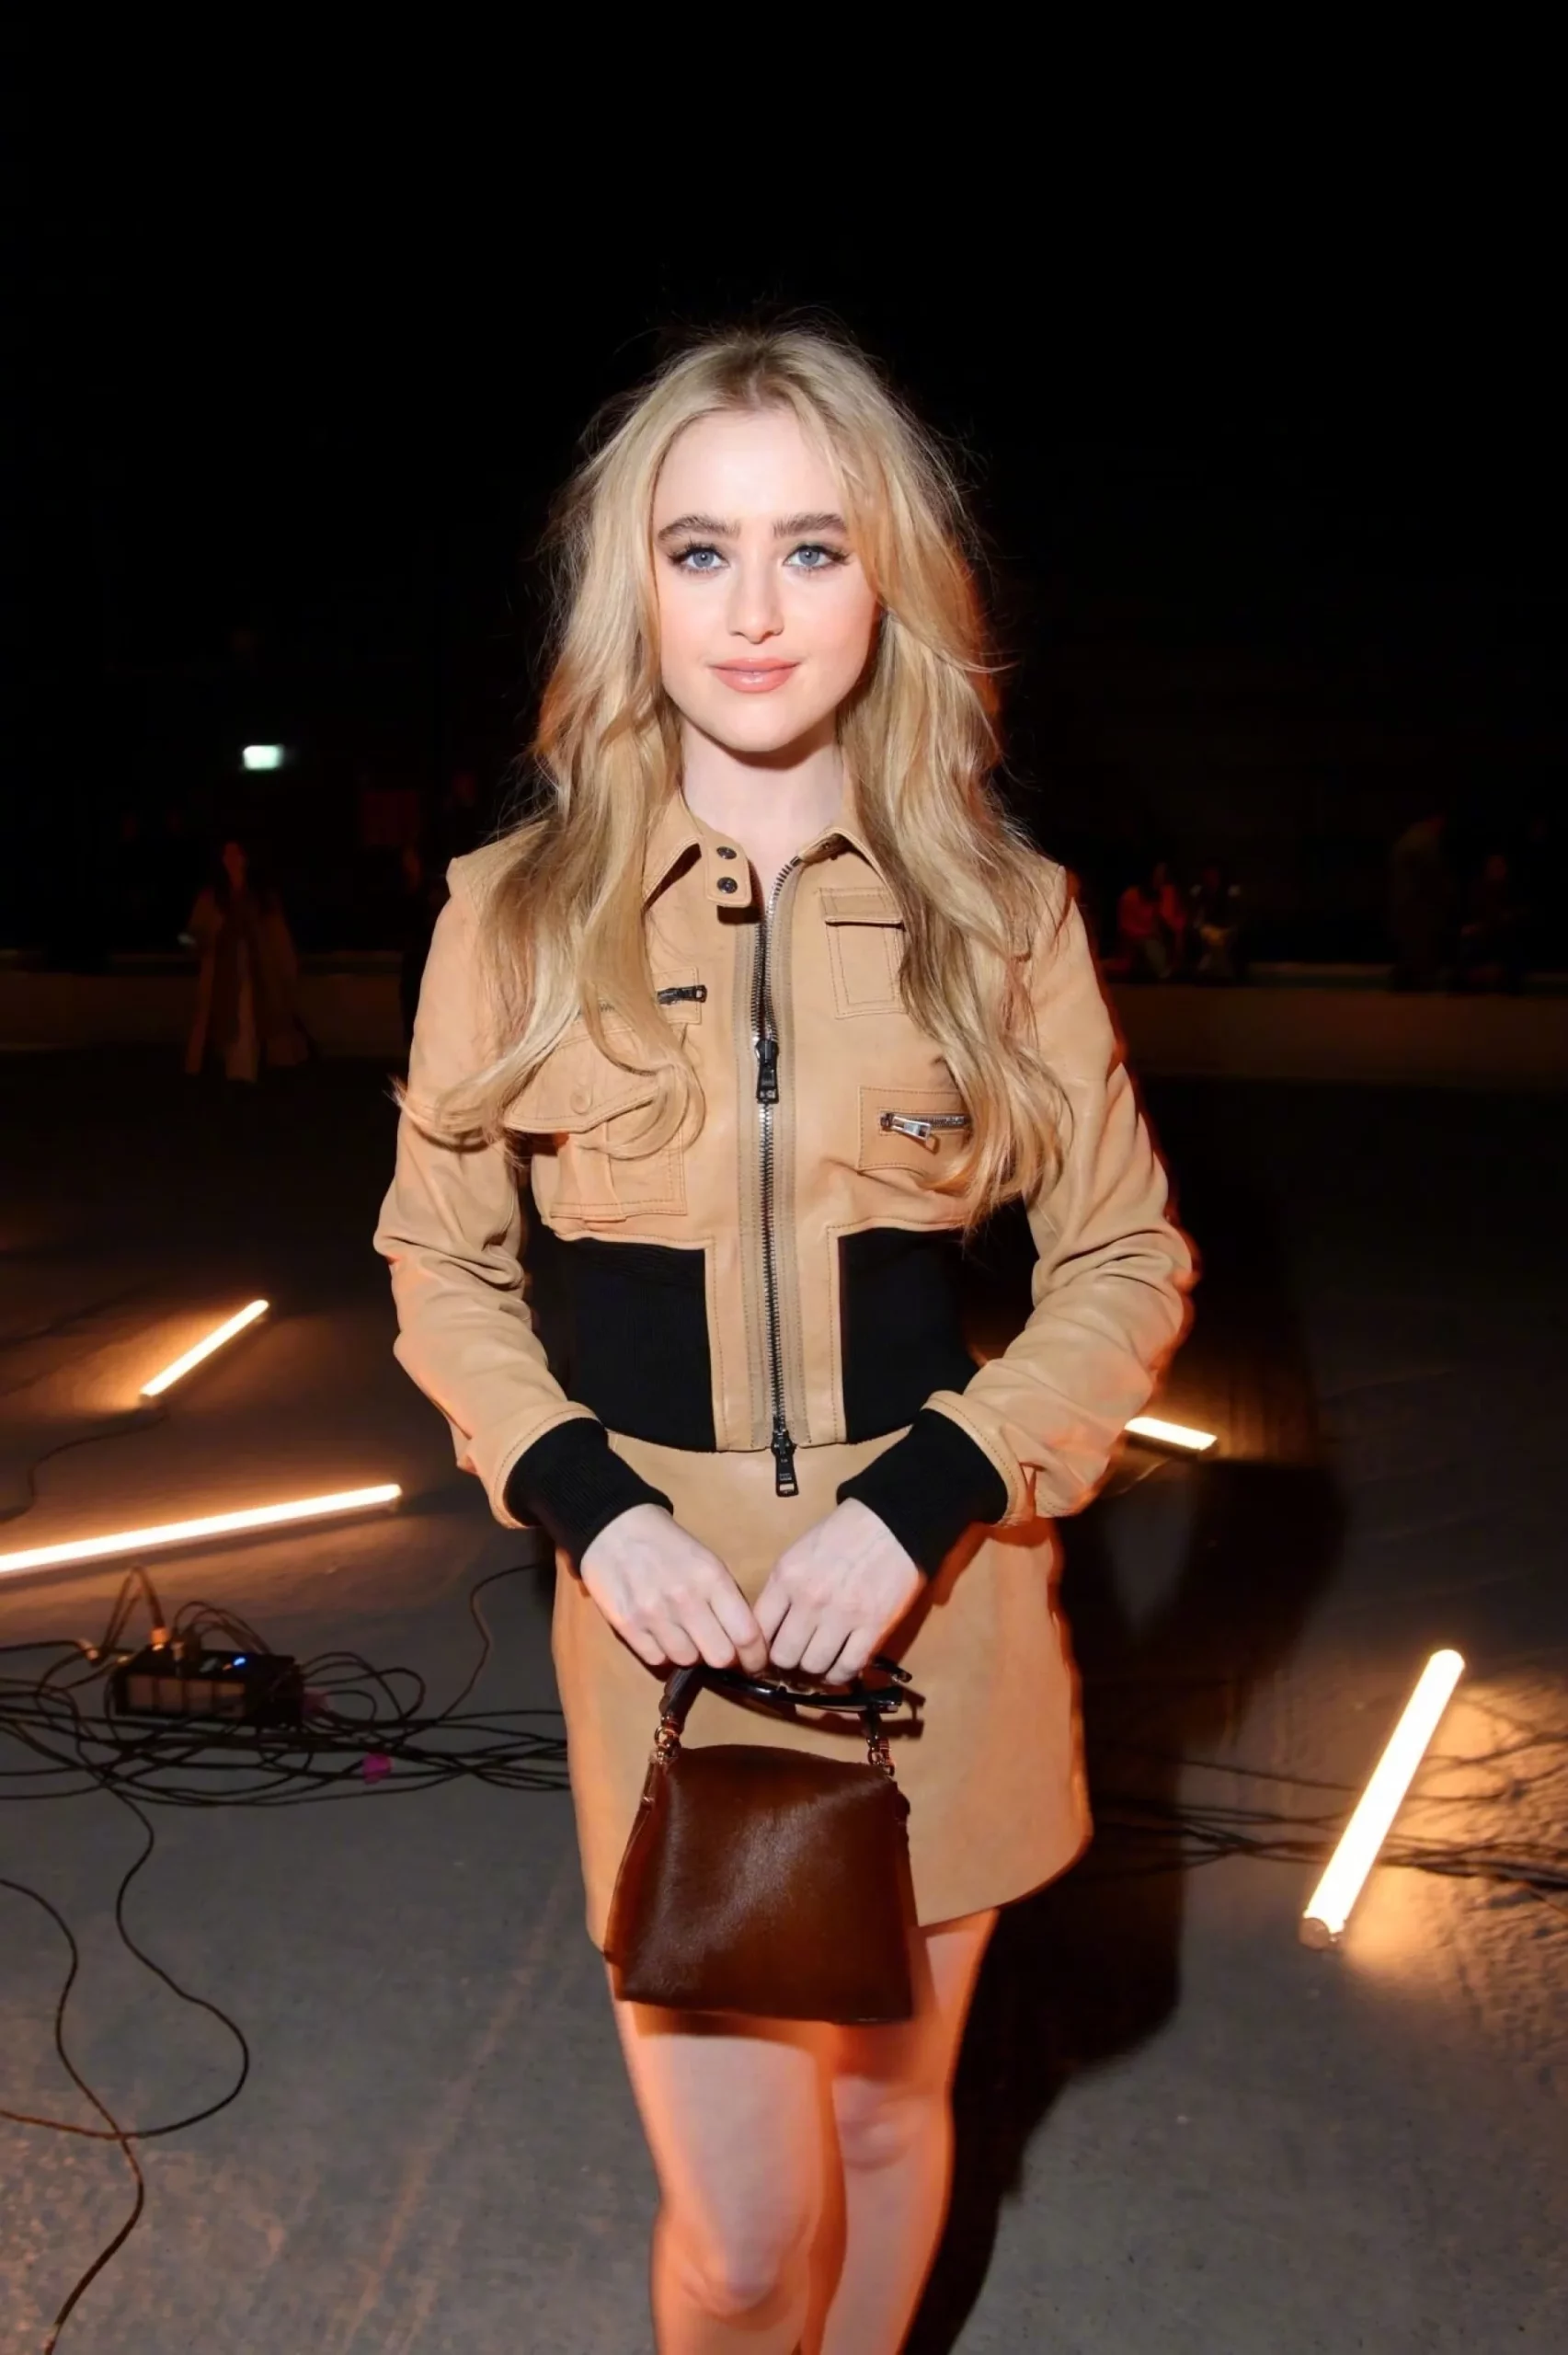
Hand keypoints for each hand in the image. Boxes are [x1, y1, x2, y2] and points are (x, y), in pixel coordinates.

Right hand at [579, 1504, 768, 1674]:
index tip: (755, 1663)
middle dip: (723, 1657)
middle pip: (720, 1656)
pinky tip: (660, 1634)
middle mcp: (685, 1599)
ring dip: (691, 1653)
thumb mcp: (707, 1561)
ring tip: (684, 1634)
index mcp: (712, 1578)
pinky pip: (656, 1659)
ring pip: (687, 1661)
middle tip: (718, 1648)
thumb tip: (744, 1640)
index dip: (755, 1657)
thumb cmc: (667, 1544)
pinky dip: (662, 1653)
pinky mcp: (627, 1626)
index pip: (746, 1634)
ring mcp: (654, 1615)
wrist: (614, 1528)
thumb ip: (726, 1598)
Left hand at [754, 1500, 922, 1685]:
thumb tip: (769, 1630)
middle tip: (797, 1657)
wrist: (892, 1522)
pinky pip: (848, 1667)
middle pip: (784, 1655)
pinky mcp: (873, 1627)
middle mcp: (810, 1599)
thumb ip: (782, 1590)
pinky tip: (839, 1667)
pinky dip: (841, 1674)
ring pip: (814, 1666)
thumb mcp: (798, 1553)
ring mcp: (843, 1615)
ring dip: (815, 1668)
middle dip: (788, 1661)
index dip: (760, 1648)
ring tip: (820, 1660)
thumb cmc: (842, 1534)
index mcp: (787, 1577)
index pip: (758, 1630)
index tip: (767, 1653)